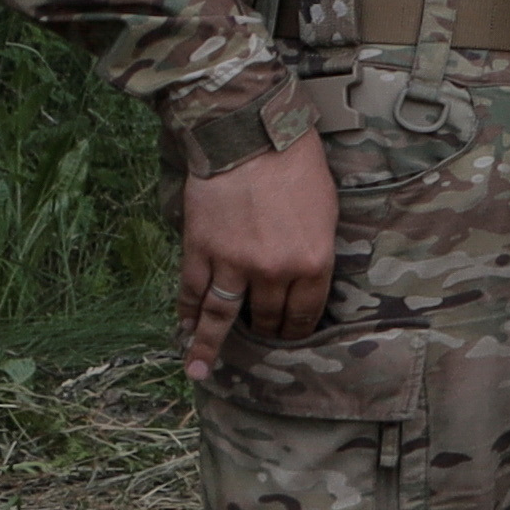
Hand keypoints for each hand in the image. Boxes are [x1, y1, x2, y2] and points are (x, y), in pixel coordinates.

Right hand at [178, 133, 338, 375]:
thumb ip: (315, 252)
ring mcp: (234, 264)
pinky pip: (192, 293)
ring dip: (209, 345)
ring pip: (222, 315)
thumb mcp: (326, 213)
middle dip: (264, 334)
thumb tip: (304, 280)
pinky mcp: (201, 251)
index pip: (305, 313)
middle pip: (267, 317)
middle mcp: (274, 271)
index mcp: (313, 262)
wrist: (252, 138)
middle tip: (259, 347)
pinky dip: (186, 315)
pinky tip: (183, 332)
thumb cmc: (298, 168)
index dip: (296, 329)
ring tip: (199, 371)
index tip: (291, 340)